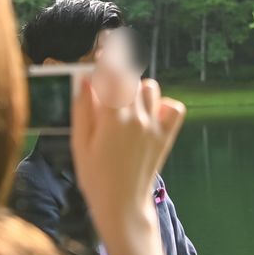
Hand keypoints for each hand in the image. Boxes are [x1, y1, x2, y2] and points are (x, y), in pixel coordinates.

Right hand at [69, 65, 185, 254]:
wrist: (122, 205)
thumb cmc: (95, 177)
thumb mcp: (80, 143)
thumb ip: (83, 109)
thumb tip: (86, 80)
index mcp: (113, 117)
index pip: (113, 72)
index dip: (107, 56)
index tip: (102, 49)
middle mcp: (138, 117)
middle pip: (131, 76)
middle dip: (118, 72)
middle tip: (107, 82)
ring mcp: (154, 126)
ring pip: (150, 87)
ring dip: (137, 88)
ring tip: (124, 102)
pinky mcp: (166, 136)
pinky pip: (173, 107)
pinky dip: (162, 104)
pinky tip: (148, 112)